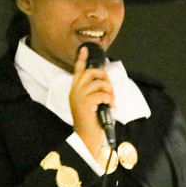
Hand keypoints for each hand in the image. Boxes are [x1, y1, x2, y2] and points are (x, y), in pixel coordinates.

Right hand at [69, 45, 114, 159]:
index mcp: (75, 90)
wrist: (86, 137)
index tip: (84, 49)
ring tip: (111, 100)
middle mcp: (74, 92)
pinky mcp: (85, 104)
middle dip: (103, 76)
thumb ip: (93, 92)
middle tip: (109, 87)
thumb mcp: (90, 103)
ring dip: (109, 90)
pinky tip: (110, 106)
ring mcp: (78, 98)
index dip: (81, 59)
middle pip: (90, 73)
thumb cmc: (91, 121)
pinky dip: (109, 99)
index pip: (77, 71)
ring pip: (97, 83)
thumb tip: (104, 82)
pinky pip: (101, 94)